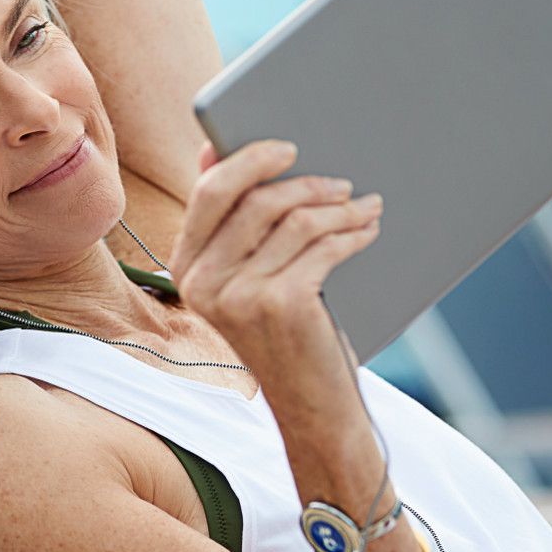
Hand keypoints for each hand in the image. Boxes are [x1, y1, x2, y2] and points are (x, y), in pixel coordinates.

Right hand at [171, 139, 381, 384]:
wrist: (311, 405)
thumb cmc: (282, 335)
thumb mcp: (245, 280)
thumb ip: (231, 225)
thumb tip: (214, 152)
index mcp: (185, 268)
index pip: (209, 193)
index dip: (248, 160)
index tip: (287, 147)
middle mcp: (202, 282)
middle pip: (253, 200)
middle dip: (303, 182)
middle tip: (340, 181)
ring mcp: (239, 296)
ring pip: (294, 221)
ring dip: (339, 209)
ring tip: (365, 208)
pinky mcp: (279, 305)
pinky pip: (322, 247)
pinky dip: (352, 233)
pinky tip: (366, 232)